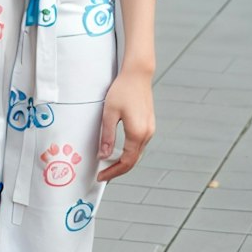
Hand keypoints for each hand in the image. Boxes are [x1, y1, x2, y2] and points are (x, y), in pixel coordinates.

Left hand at [97, 68, 154, 182]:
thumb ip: (107, 137)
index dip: (113, 172)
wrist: (138, 74)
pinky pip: (139, 144)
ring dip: (124, 161)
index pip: (126, 162)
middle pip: (133, 161)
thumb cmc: (122, 90)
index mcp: (137, 133)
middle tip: (104, 174)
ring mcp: (150, 129)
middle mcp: (147, 133)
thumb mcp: (109, 113)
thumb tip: (103, 156)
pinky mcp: (149, 124)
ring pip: (137, 153)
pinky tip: (119, 152)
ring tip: (109, 165)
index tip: (102, 177)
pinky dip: (130, 152)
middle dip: (118, 170)